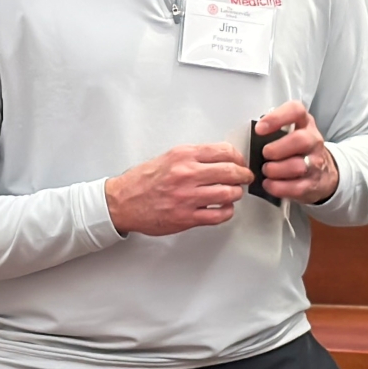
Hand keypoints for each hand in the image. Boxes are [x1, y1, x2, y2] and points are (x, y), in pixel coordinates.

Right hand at [103, 144, 251, 235]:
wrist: (122, 202)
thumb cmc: (143, 181)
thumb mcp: (168, 157)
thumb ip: (194, 157)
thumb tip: (221, 158)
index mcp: (183, 156)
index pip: (225, 151)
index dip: (239, 158)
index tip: (240, 162)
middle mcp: (186, 174)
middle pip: (231, 172)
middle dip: (243, 175)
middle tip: (245, 178)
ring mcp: (187, 197)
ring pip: (229, 194)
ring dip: (236, 194)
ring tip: (233, 194)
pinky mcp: (186, 217)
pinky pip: (219, 215)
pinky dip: (227, 212)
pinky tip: (223, 208)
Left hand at [253, 102, 337, 203]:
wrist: (324, 173)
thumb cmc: (298, 150)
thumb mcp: (290, 133)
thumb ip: (274, 130)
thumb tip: (249, 136)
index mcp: (304, 124)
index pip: (296, 111)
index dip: (276, 118)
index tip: (259, 128)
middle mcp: (313, 141)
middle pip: (300, 140)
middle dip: (276, 149)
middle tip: (265, 154)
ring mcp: (315, 162)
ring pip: (298, 166)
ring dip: (276, 170)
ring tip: (267, 170)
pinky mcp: (313, 183)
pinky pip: (295, 187)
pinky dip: (278, 187)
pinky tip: (270, 183)